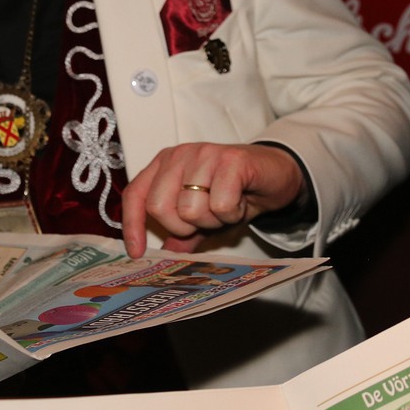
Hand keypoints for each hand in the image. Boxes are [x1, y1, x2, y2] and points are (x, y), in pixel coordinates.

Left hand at [120, 142, 306, 257]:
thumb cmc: (235, 192)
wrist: (276, 175)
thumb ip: (180, 232)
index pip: (136, 195)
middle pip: (159, 208)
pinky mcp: (231, 159)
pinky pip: (219, 205)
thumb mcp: (202, 215)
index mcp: (165, 164)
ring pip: (190, 210)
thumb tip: (157, 255)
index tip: (137, 253)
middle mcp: (180, 155)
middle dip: (183, 227)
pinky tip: (240, 202)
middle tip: (205, 220)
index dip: (133, 226)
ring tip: (225, 207)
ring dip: (212, 221)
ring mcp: (204, 154)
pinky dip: (231, 214)